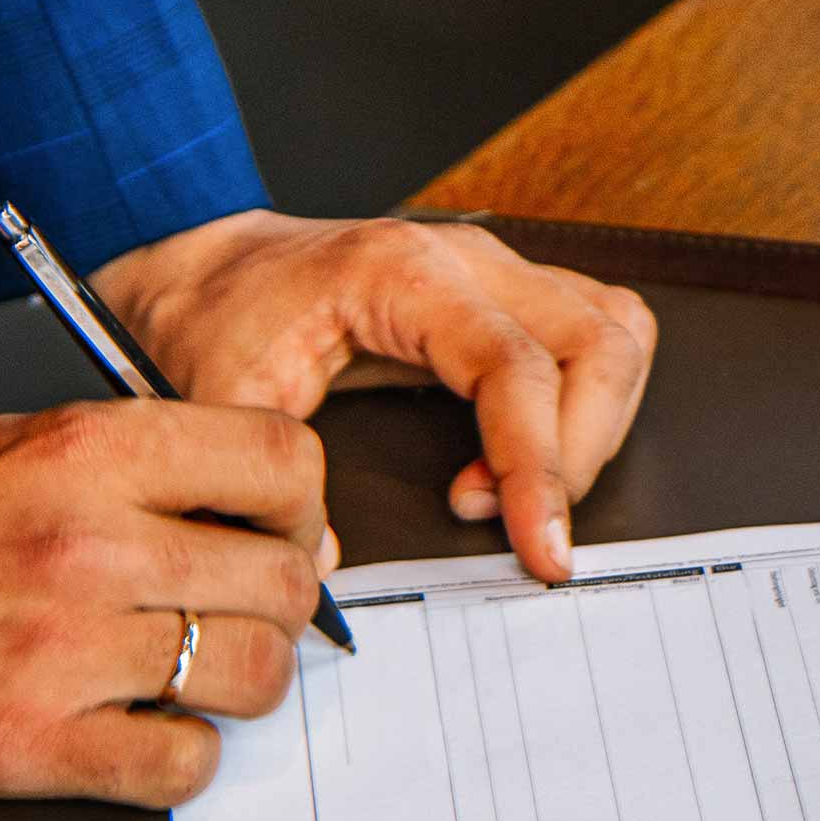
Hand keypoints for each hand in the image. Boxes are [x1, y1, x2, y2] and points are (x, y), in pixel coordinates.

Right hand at [0, 401, 333, 805]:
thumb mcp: (25, 442)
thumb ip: (150, 467)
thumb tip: (283, 522)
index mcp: (87, 452)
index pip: (281, 461)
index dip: (302, 506)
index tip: (280, 534)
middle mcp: (86, 544)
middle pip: (283, 580)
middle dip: (279, 604)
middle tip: (237, 615)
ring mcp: (60, 650)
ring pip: (253, 676)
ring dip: (241, 683)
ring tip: (190, 675)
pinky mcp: (31, 745)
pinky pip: (184, 765)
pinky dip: (182, 756)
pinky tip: (143, 731)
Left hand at [91, 212, 655, 581]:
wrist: (204, 271)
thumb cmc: (214, 319)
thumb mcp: (220, 400)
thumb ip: (267, 480)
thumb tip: (327, 562)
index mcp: (402, 274)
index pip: (516, 365)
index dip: (540, 466)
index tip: (541, 548)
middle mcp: (466, 258)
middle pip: (598, 342)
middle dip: (579, 454)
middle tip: (523, 531)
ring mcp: (494, 270)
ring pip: (615, 331)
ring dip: (594, 427)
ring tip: (516, 496)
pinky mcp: (502, 294)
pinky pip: (594, 333)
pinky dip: (585, 406)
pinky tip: (516, 462)